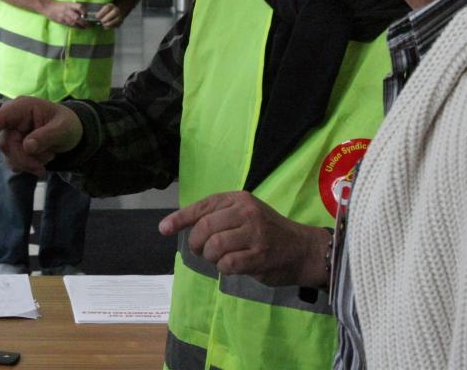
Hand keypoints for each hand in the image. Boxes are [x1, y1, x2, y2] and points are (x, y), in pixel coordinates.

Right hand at [0, 96, 83, 175]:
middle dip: (23, 160)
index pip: (0, 118)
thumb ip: (46, 136)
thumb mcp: (63, 129)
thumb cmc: (68, 124)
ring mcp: (11, 131)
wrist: (71, 132)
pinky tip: (40, 162)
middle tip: (42, 170)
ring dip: (27, 163)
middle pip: (6, 144)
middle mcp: (13, 118)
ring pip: (9, 155)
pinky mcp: (13, 144)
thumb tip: (27, 146)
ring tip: (48, 158)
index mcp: (22, 107)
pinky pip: (13, 160)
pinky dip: (27, 165)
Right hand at [42, 0, 87, 27]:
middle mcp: (67, 10)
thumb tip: (84, 14)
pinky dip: (75, 26)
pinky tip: (79, 28)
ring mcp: (63, 16)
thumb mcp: (67, 3)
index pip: (79, 6)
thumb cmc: (59, 5)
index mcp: (69, 4)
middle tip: (89, 25)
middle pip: (77, 17)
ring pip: (73, 23)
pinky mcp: (61, 21)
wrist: (48, 7)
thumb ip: (74, 8)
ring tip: (86, 27)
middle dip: (84, 22)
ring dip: (80, 26)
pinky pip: (69, 25)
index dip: (84, 11)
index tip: (87, 15)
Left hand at [94, 3, 125, 29]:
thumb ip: (96, 11)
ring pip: (117, 19)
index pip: (107, 7)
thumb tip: (88, 14)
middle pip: (114, 12)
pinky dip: (111, 27)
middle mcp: (116, 10)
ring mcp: (120, 16)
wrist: (115, 13)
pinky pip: (117, 25)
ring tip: (103, 25)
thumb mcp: (101, 9)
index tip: (97, 16)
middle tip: (101, 21)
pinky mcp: (120, 22)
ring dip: (109, 23)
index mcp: (111, 5)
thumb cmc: (105, 12)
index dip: (102, 12)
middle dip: (107, 18)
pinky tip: (106, 27)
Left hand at [158, 191, 327, 287]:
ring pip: (214, 247)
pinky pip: (227, 264)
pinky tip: (234, 266)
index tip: (163, 228)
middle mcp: (246, 212)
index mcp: (239, 199)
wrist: (303, 249)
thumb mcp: (244, 214)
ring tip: (221, 258)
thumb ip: (217, 216)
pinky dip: (224, 268)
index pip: (203, 206)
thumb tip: (176, 224)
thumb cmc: (267, 232)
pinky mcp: (259, 256)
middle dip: (197, 244)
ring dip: (211, 258)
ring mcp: (254, 234)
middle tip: (202, 251)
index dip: (180, 218)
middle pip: (205, 228)